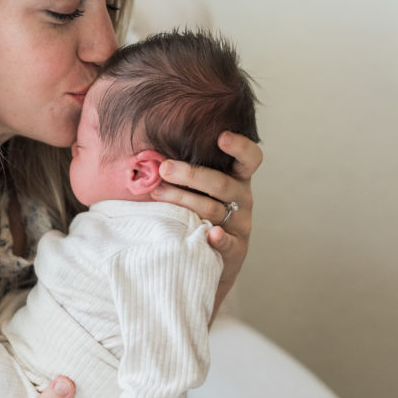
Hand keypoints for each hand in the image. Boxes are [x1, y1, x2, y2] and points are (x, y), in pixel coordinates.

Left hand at [151, 131, 262, 307]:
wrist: (211, 261)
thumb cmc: (198, 214)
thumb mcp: (199, 190)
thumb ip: (186, 171)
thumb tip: (148, 151)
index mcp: (236, 179)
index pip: (249, 159)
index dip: (239, 146)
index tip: (221, 136)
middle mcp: (242, 199)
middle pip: (222, 183)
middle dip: (191, 174)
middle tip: (164, 168)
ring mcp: (241, 225)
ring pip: (214, 209)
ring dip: (185, 200)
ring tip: (158, 193)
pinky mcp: (236, 250)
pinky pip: (228, 243)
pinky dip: (219, 238)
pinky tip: (210, 235)